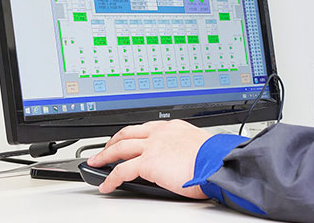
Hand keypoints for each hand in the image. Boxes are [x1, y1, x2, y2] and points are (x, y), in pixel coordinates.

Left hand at [87, 120, 214, 198]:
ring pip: (120, 147)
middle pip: (128, 133)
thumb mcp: (200, 146)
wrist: (217, 162)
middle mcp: (160, 133)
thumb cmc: (216, 158)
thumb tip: (187, 160)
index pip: (147, 128)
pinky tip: (106, 186)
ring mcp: (152, 146)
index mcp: (174, 128)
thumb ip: (187, 148)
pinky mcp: (147, 163)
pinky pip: (121, 171)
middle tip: (105, 148)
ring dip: (105, 155)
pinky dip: (110, 178)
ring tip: (96, 163)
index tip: (129, 138)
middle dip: (113, 141)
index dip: (134, 134)